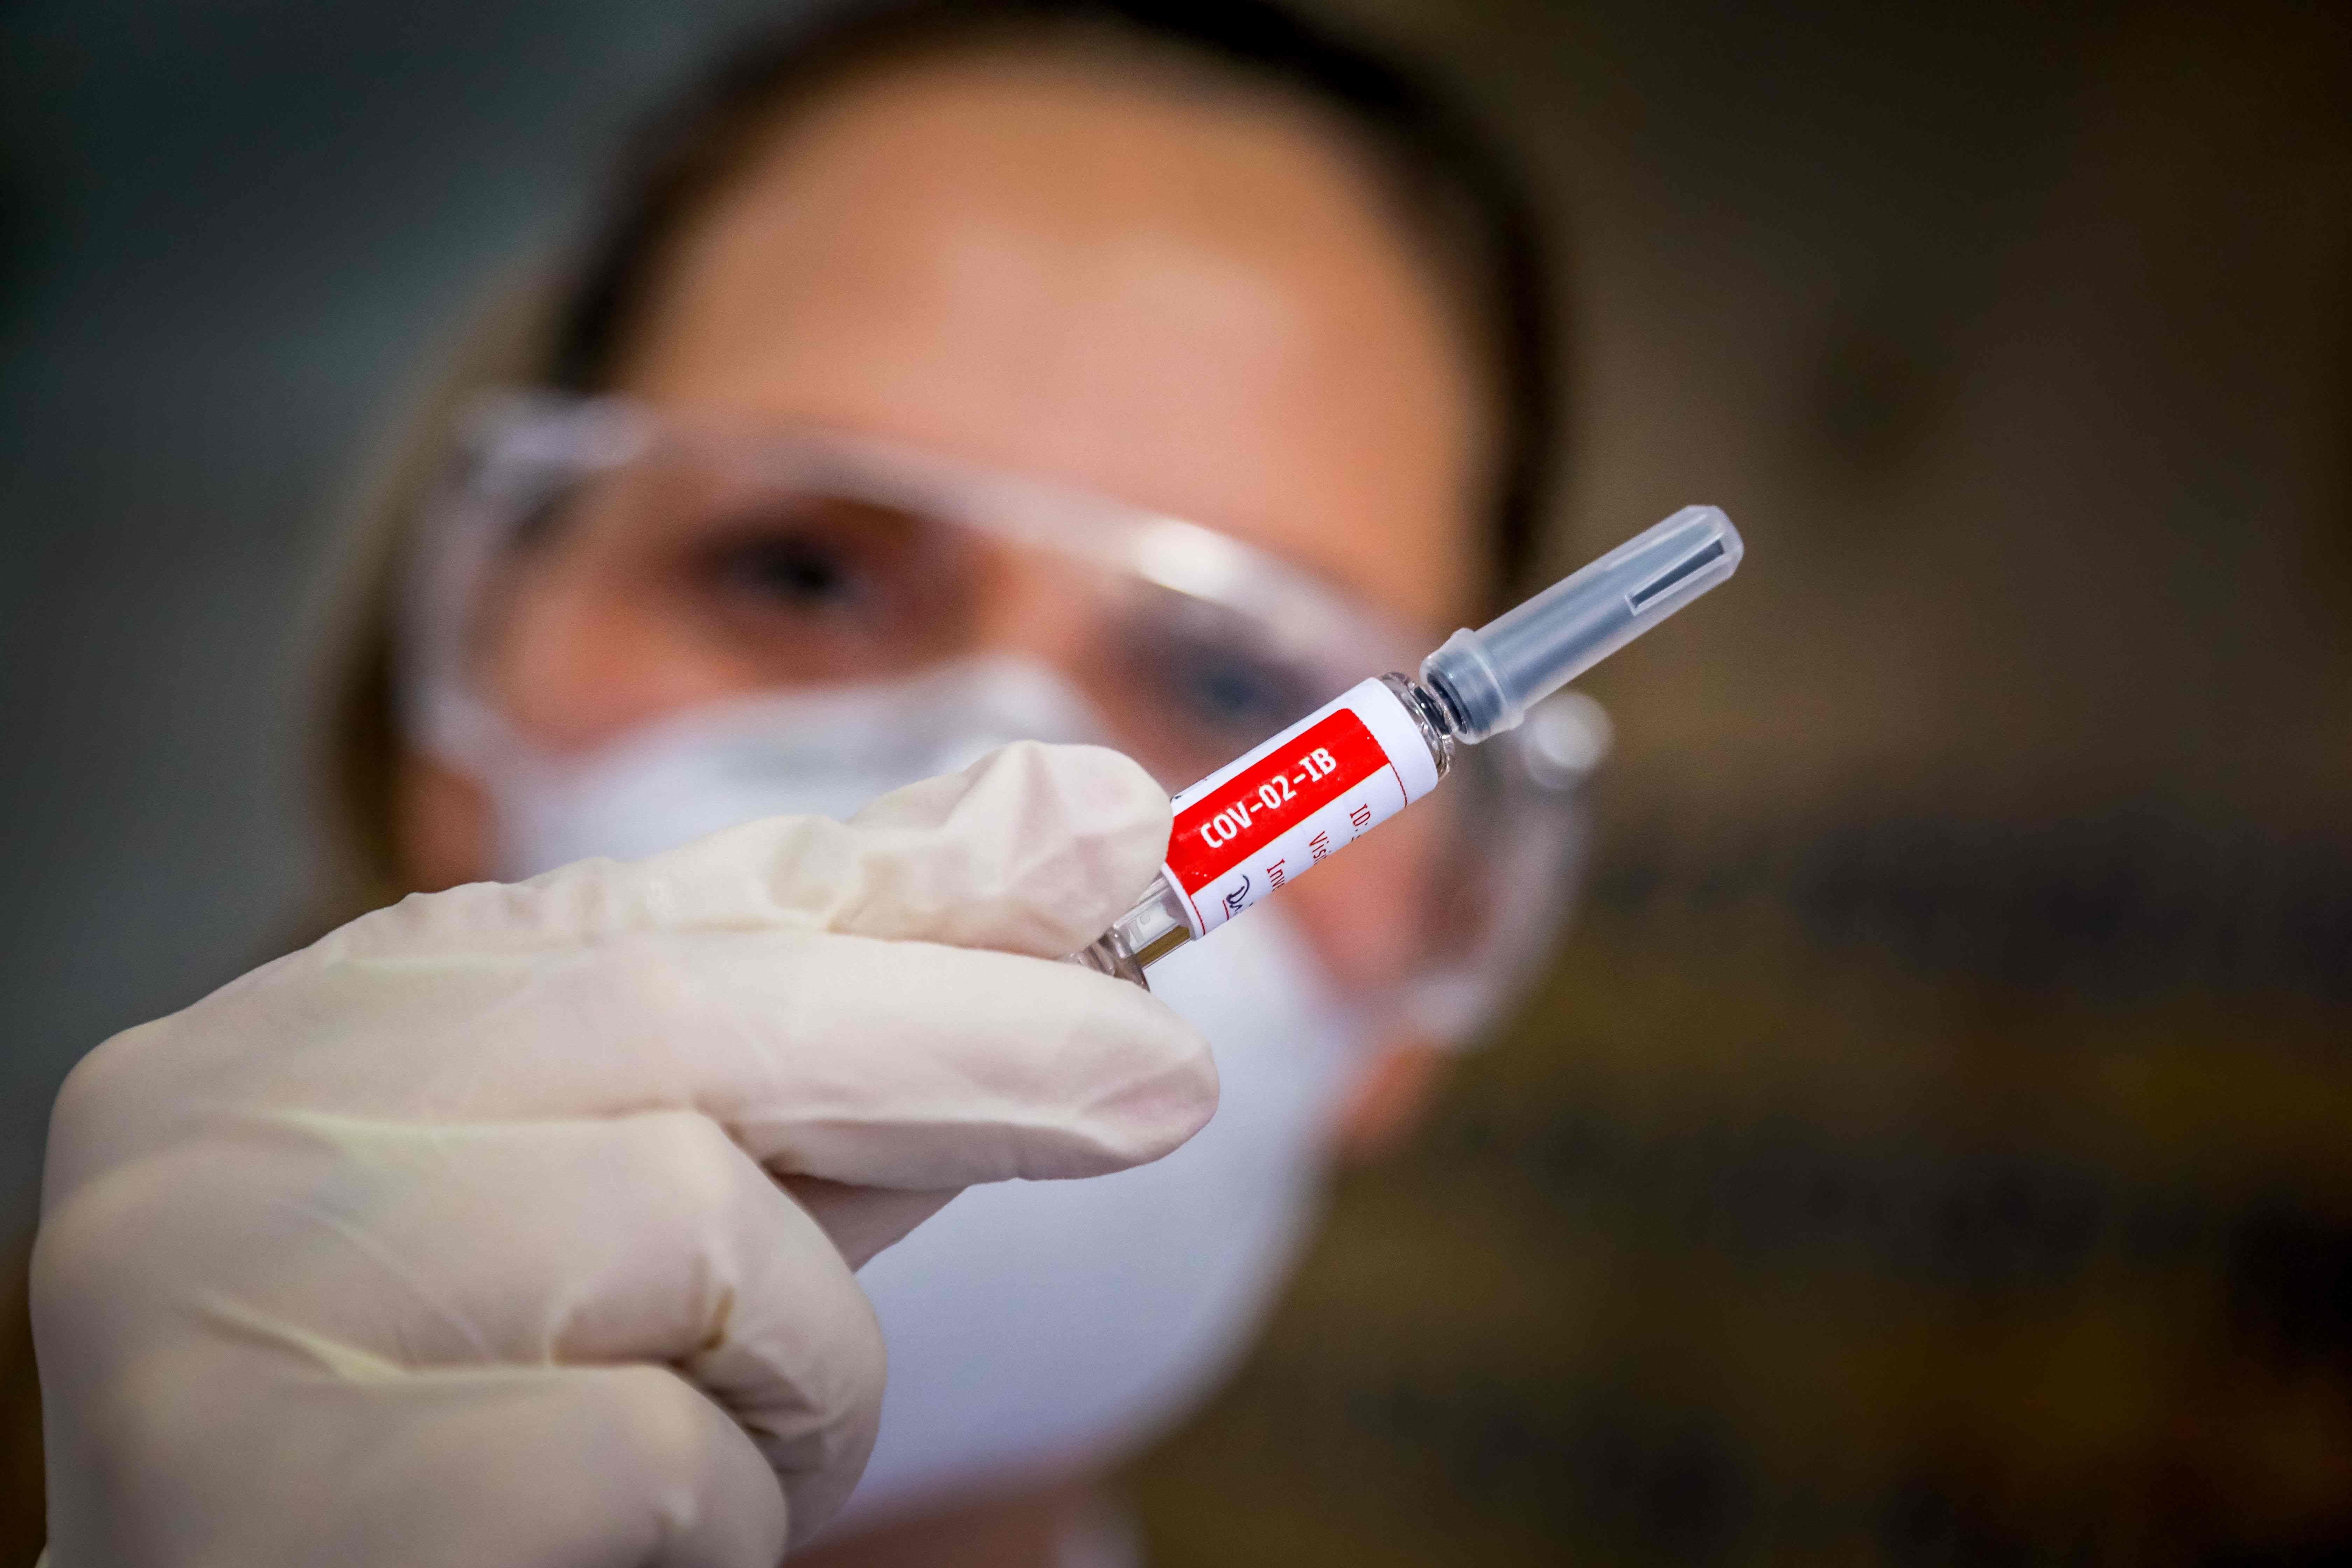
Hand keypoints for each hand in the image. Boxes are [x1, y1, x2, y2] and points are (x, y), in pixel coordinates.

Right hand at [32, 742, 1213, 1565]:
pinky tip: (629, 1551)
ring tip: (723, 1453)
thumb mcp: (647, 1205)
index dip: (910, 880)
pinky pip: (652, 1452)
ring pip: (695, 1231)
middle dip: (966, 1045)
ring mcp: (216, 1295)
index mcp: (313, 1031)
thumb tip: (1060, 834)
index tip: (1113, 833)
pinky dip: (721, 1509)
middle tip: (1169, 1080)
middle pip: (689, 1019)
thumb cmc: (478, 1418)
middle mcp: (227, 1121)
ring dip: (799, 1373)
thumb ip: (818, 1042)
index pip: (661, 906)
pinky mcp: (272, 1489)